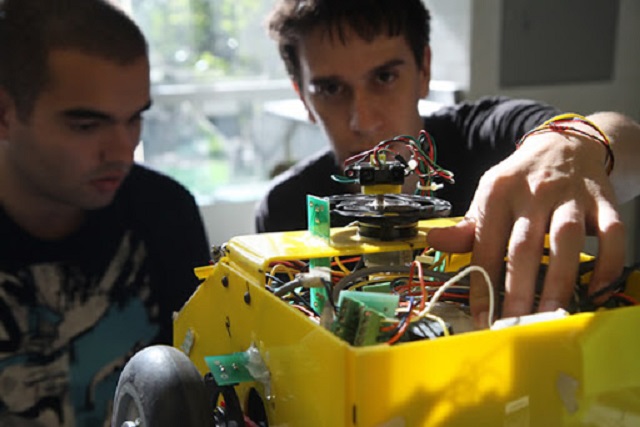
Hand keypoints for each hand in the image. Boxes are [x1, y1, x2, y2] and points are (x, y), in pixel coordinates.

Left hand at [427, 130, 624, 327]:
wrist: (565, 145)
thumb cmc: (520, 181)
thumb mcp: (488, 197)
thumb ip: (466, 227)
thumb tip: (433, 243)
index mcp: (497, 191)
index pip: (486, 244)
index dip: (482, 283)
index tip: (482, 317)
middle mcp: (532, 191)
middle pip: (523, 246)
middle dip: (518, 290)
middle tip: (515, 324)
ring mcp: (570, 195)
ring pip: (564, 240)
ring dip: (558, 281)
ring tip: (552, 315)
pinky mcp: (603, 200)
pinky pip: (612, 233)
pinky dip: (608, 263)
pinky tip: (597, 290)